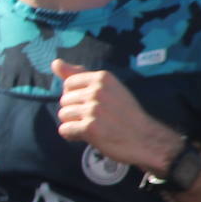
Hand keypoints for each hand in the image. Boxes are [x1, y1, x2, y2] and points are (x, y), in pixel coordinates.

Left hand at [52, 59, 179, 168]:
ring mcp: (93, 109)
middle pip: (64, 100)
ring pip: (63, 115)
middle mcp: (97, 91)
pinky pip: (65, 130)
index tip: (92, 104)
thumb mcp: (108, 88)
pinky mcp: (90, 128)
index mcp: (102, 78)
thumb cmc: (125, 113)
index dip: (76, 97)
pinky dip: (72, 135)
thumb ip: (79, 75)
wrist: (145, 138)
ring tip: (93, 126)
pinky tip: (88, 136)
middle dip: (75, 111)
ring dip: (74, 123)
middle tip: (96, 118)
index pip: (68, 84)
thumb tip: (55, 63)